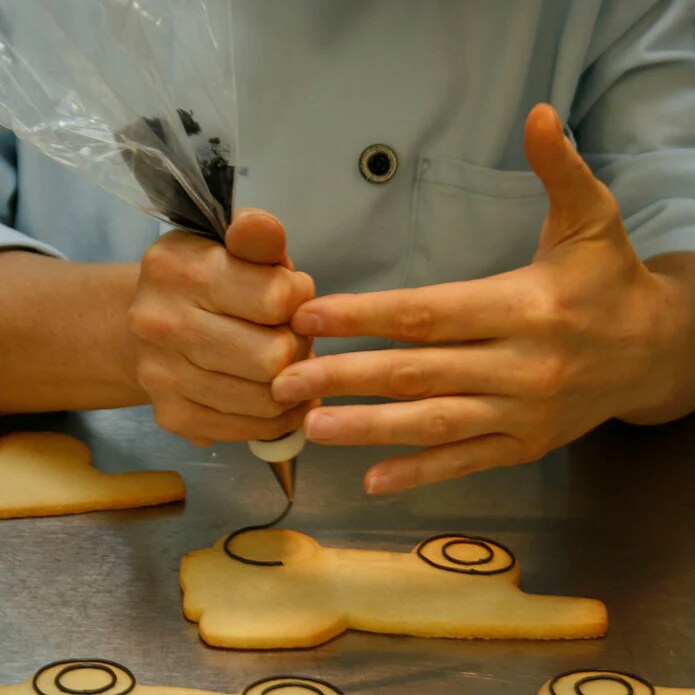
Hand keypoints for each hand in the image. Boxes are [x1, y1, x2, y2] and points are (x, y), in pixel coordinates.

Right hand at [129, 210, 314, 445]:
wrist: (152, 321)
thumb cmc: (212, 280)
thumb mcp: (236, 245)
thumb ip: (258, 236)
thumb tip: (258, 226)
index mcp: (179, 268)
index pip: (277, 298)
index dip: (298, 299)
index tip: (288, 296)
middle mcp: (160, 323)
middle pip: (274, 356)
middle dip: (298, 346)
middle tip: (290, 336)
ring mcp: (162, 375)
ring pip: (268, 399)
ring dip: (292, 384)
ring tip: (285, 364)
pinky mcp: (173, 417)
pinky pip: (252, 430)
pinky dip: (277, 417)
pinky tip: (275, 394)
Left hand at [272, 104, 685, 492]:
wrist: (655, 352)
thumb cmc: (610, 283)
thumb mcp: (592, 219)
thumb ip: (560, 170)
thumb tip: (540, 114)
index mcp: (524, 306)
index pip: (427, 313)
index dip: (364, 315)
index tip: (308, 318)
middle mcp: (520, 365)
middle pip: (418, 371)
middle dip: (346, 376)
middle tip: (284, 379)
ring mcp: (522, 412)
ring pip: (435, 423)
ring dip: (369, 428)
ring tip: (311, 427)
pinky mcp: (526, 445)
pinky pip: (468, 461)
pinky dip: (420, 473)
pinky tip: (373, 480)